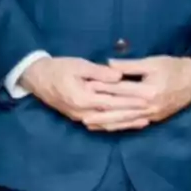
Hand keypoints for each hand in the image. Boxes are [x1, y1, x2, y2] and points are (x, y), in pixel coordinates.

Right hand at [20, 57, 146, 125]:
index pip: (113, 100)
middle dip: (133, 113)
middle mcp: (83, 112)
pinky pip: (100, 125)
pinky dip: (114, 125)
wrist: (37, 78)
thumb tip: (119, 76)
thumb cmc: (58, 68)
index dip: (131, 100)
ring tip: (145, 121)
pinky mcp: (79, 118)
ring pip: (108, 123)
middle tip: (153, 111)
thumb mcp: (78, 65)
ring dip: (126, 123)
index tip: (148, 98)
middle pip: (113, 115)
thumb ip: (99, 72)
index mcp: (83, 98)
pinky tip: (125, 124)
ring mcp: (80, 117)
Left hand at [81, 56, 190, 131]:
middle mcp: (148, 106)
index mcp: (147, 91)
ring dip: (106, 123)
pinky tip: (107, 128)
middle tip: (80, 115)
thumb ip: (129, 65)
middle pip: (119, 110)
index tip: (86, 88)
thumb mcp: (152, 62)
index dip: (102, 89)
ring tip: (89, 124)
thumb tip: (108, 63)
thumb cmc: (173, 68)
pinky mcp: (153, 119)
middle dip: (99, 113)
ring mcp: (151, 115)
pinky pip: (132, 125)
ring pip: (124, 121)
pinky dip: (119, 126)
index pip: (120, 90)